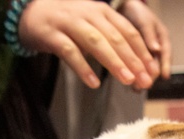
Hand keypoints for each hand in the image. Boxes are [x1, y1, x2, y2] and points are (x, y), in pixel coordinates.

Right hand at [18, 0, 161, 89]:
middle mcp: (88, 14)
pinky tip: (94, 83)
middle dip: (133, 60)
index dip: (142, 52)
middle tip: (145, 80)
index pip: (128, 31)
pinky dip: (83, 68)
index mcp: (102, 11)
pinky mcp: (51, 35)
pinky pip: (70, 52)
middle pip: (116, 37)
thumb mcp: (92, 27)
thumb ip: (111, 42)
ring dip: (114, 62)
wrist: (30, 13)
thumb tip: (135, 69)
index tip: (152, 71)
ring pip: (96, 42)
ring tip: (127, 80)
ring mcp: (69, 23)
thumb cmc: (67, 24)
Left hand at [120, 0, 171, 81]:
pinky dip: (133, 75)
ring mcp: (147, 54)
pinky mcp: (136, 57)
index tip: (164, 76)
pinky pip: (137, 68)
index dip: (165, 65)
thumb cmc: (138, 12)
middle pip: (156, 65)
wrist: (127, 9)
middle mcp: (157, 49)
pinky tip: (128, 84)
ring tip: (136, 89)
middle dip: (151, 76)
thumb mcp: (145, 21)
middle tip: (145, 85)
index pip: (166, 54)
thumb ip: (150, 35)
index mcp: (162, 39)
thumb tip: (157, 49)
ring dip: (141, 78)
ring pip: (146, 69)